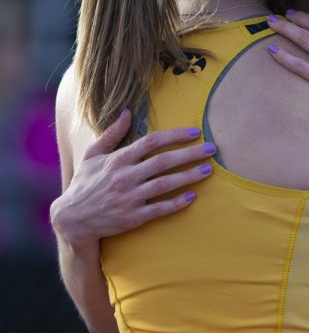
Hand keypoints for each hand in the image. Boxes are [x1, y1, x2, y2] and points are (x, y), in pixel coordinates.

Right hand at [51, 110, 215, 247]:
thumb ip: (111, 134)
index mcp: (118, 160)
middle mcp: (125, 177)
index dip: (175, 135)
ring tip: (208, 170)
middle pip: (164, 162)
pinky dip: (176, 203)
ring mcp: (130, 198)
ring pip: (165, 184)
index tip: (195, 133)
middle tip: (212, 149)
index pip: (151, 142)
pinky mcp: (133, 217)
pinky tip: (192, 197)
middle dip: (191, 154)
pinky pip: (160, 209)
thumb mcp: (92, 155)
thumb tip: (127, 112)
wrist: (71, 219)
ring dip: (189, 176)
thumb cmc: (85, 183)